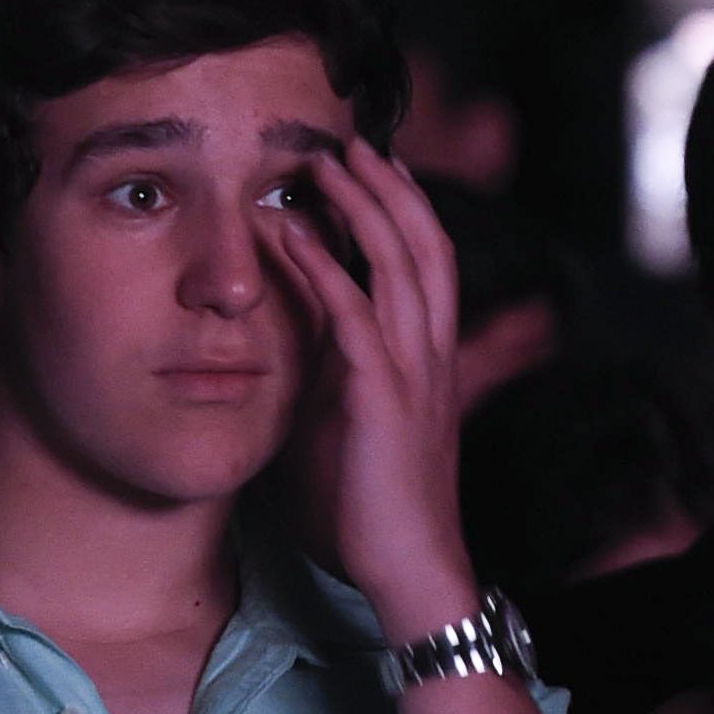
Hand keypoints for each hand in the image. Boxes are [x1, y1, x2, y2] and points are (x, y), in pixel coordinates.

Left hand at [266, 140, 477, 640]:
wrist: (408, 570)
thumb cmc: (370, 512)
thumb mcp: (342, 426)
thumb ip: (325, 378)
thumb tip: (283, 342)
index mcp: (425, 360)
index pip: (422, 264)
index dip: (400, 211)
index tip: (365, 171)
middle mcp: (429, 354)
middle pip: (423, 243)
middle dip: (387, 186)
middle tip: (346, 142)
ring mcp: (413, 371)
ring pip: (399, 261)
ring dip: (360, 205)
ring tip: (323, 161)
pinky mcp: (383, 395)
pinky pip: (353, 313)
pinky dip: (320, 264)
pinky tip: (287, 232)